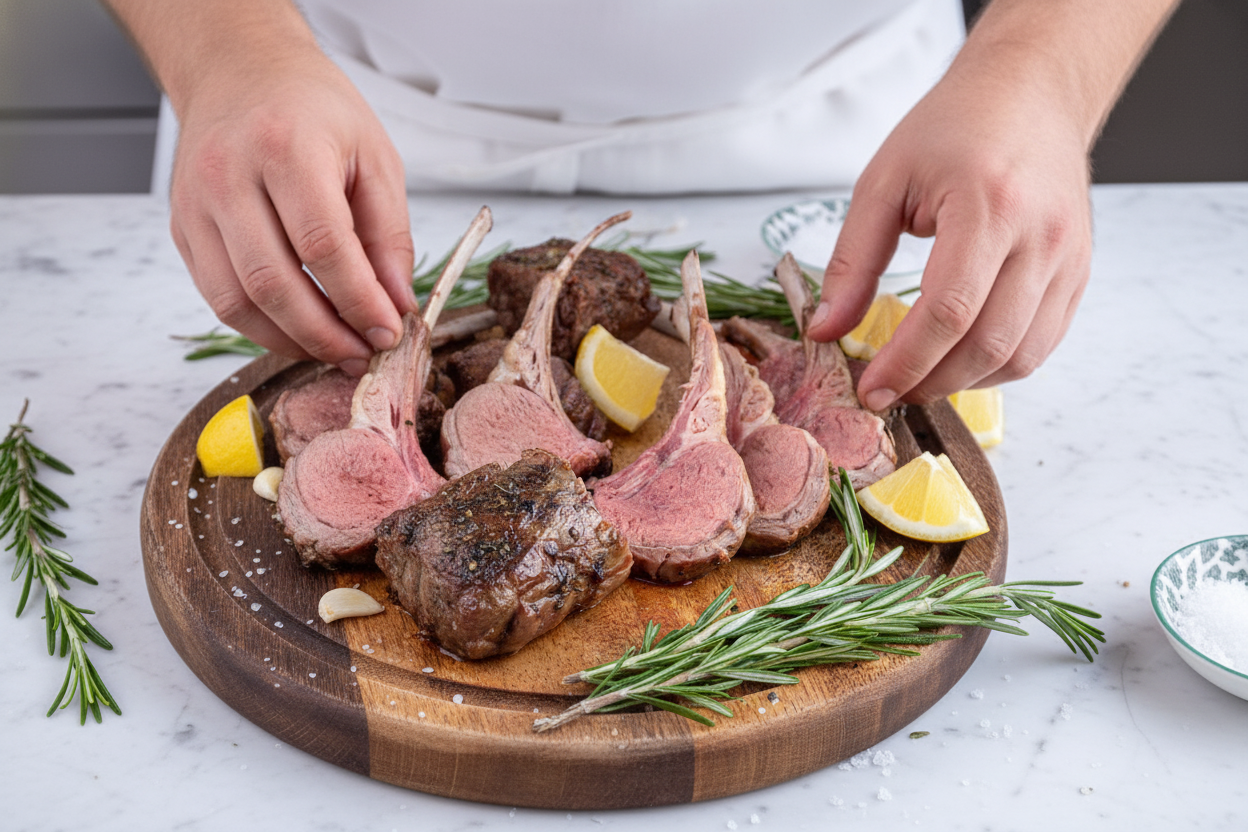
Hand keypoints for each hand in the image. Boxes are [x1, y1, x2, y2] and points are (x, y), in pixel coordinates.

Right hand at [169, 41, 415, 375]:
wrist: (238, 72)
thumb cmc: (313, 110)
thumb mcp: (375, 158)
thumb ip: (389, 235)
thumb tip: (396, 304)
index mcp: (286, 148)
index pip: (323, 246)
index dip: (359, 300)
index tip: (389, 330)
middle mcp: (229, 175)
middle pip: (274, 283)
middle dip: (326, 334)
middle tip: (364, 356)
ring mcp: (196, 205)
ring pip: (238, 302)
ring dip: (293, 341)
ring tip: (337, 352)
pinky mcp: (183, 229)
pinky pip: (219, 298)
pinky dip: (262, 327)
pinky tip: (300, 333)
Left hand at [805, 49, 1093, 409]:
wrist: (1031, 93)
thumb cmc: (956, 127)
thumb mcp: (884, 181)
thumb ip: (853, 261)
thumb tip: (826, 330)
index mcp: (990, 207)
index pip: (948, 312)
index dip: (905, 363)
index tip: (869, 389)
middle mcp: (1040, 238)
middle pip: (986, 344)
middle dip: (929, 382)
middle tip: (886, 392)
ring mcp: (1068, 258)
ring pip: (1020, 356)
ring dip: (963, 382)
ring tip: (917, 379)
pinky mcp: (1078, 273)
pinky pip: (1041, 344)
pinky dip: (996, 366)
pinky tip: (957, 360)